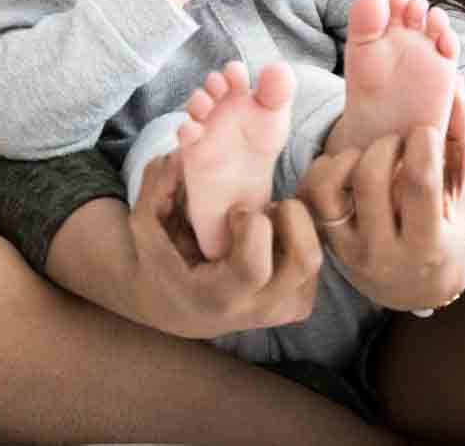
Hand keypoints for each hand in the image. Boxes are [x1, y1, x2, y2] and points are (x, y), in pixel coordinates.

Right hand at [48, 149, 320, 340]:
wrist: (179, 307)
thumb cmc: (162, 259)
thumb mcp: (147, 223)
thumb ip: (157, 185)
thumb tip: (181, 154)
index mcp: (219, 295)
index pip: (255, 264)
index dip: (250, 225)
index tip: (234, 212)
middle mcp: (258, 309)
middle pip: (305, 259)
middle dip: (291, 219)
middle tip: (265, 208)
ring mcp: (282, 310)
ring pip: (315, 258)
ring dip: (297, 227)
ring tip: (267, 218)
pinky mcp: (299, 305)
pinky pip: (317, 264)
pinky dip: (301, 238)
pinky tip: (274, 232)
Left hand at [297, 89, 464, 312]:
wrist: (413, 287)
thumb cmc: (447, 230)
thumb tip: (454, 85)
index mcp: (430, 243)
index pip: (420, 184)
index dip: (422, 144)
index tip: (424, 131)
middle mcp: (385, 252)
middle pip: (371, 178)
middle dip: (386, 144)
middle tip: (398, 140)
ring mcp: (349, 249)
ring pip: (331, 186)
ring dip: (350, 155)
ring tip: (372, 153)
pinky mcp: (324, 240)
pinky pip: (310, 194)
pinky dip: (325, 167)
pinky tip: (348, 164)